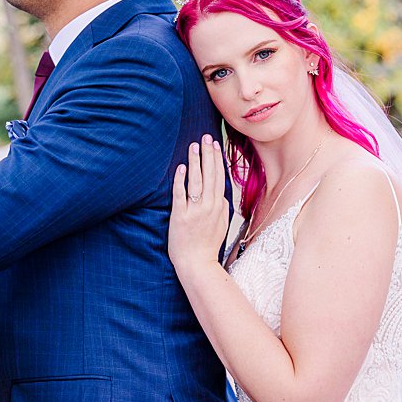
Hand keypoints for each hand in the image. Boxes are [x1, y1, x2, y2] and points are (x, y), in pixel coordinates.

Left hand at [169, 134, 230, 271]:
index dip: (217, 160)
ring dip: (196, 162)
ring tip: (194, 146)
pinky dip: (181, 180)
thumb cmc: (207, 245)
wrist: (197, 264)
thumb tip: (220, 194)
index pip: (219, 177)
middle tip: (206, 137)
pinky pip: (181, 194)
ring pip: (197, 181)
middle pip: (210, 175)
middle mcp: (210, 207)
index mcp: (220, 207)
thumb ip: (220, 208)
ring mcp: (196, 211)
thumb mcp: (221, 225)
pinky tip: (182, 167)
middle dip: (208, 154)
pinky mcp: (180, 217)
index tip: (215, 145)